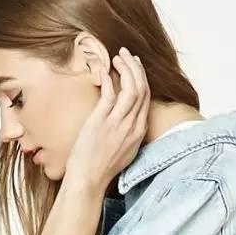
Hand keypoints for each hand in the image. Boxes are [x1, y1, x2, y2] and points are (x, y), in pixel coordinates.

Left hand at [64, 47, 150, 193]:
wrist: (89, 180)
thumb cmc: (101, 168)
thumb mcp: (124, 151)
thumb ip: (128, 133)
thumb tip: (126, 119)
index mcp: (139, 132)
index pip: (147, 98)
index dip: (142, 78)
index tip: (134, 67)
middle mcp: (132, 126)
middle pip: (142, 88)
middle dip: (135, 68)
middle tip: (125, 55)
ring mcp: (118, 123)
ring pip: (131, 87)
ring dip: (125, 68)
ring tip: (116, 58)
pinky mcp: (102, 121)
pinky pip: (110, 93)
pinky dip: (109, 78)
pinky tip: (104, 70)